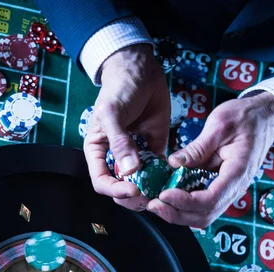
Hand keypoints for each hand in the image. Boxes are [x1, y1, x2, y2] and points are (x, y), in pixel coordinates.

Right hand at [83, 44, 169, 211]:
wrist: (141, 70)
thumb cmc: (119, 88)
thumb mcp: (112, 113)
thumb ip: (119, 142)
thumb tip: (129, 170)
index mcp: (99, 151)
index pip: (102, 181)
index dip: (115, 190)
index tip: (134, 190)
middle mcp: (117, 156)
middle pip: (122, 187)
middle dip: (134, 197)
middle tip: (150, 198)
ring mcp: (137, 154)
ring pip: (142, 183)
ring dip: (152, 190)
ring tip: (163, 193)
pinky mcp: (156, 148)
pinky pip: (160, 169)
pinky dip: (166, 176)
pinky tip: (174, 178)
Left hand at [147, 92, 273, 226]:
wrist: (265, 117)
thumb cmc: (246, 117)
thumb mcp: (220, 125)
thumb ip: (197, 148)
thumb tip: (174, 163)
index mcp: (237, 172)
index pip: (211, 199)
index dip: (185, 202)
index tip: (164, 194)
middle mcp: (235, 187)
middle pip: (206, 215)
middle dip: (177, 214)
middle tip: (153, 204)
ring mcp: (229, 189)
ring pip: (204, 214)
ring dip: (179, 213)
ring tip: (156, 203)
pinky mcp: (222, 186)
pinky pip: (203, 204)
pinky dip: (184, 205)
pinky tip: (168, 196)